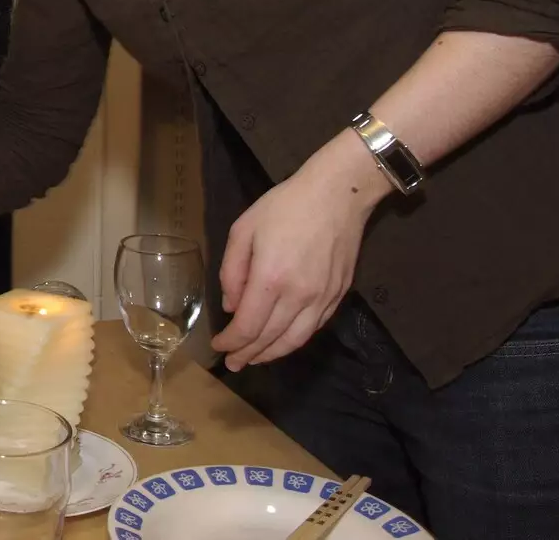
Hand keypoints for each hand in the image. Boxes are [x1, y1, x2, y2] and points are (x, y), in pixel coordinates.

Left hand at [212, 133, 390, 370]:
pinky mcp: (339, 295)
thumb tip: (232, 306)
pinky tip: (283, 342)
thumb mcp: (243, 230)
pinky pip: (314, 328)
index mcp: (271, 278)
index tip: (219, 347)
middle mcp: (299, 296)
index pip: (248, 326)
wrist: (338, 194)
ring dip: (272, 355)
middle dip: (248, 354)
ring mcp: (322, 298)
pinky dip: (295, 341)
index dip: (231, 342)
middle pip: (270, 338)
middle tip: (234, 364)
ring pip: (295, 340)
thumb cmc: (285, 206)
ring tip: (255, 361)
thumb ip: (232, 271)